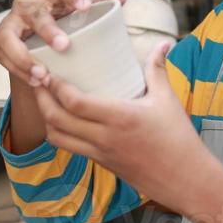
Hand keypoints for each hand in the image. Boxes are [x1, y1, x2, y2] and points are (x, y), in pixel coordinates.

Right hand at [0, 0, 125, 87]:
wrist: (37, 34)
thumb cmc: (64, 18)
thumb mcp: (80, 10)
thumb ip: (100, 2)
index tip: (85, 7)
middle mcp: (27, 3)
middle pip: (35, 14)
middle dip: (47, 30)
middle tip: (64, 46)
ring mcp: (10, 22)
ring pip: (8, 38)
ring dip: (24, 57)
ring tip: (43, 75)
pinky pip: (3, 55)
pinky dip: (18, 69)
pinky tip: (35, 81)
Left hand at [32, 39, 210, 211]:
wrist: (185, 179)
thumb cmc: (178, 139)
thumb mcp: (168, 100)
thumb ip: (158, 69)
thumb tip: (163, 43)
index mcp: (120, 117)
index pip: (75, 103)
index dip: (55, 86)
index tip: (48, 70)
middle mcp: (104, 137)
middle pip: (56, 119)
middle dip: (41, 98)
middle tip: (37, 79)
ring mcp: (100, 153)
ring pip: (57, 137)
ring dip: (45, 117)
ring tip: (44, 98)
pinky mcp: (100, 162)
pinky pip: (69, 147)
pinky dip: (59, 132)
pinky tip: (61, 118)